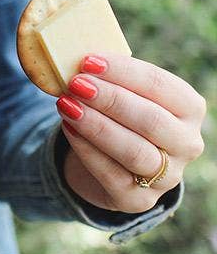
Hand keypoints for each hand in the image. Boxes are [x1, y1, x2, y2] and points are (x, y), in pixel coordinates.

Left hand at [58, 54, 205, 212]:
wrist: (108, 158)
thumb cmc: (117, 113)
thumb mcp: (121, 90)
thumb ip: (108, 75)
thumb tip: (75, 54)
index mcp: (188, 107)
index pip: (160, 85)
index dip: (123, 72)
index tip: (87, 61)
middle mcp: (186, 143)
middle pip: (150, 120)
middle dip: (110, 99)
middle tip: (76, 83)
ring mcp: (167, 176)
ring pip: (134, 150)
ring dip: (97, 125)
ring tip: (66, 105)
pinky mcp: (139, 199)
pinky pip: (112, 175)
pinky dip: (86, 149)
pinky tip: (68, 127)